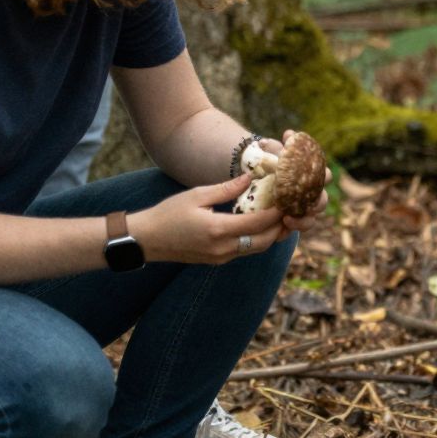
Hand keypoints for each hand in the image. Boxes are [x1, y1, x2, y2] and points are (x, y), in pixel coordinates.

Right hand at [132, 174, 286, 263]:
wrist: (146, 240)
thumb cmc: (168, 213)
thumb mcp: (197, 195)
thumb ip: (226, 188)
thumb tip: (251, 177)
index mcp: (217, 230)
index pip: (258, 223)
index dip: (276, 211)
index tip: (288, 198)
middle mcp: (222, 248)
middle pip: (264, 241)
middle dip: (280, 226)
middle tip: (290, 208)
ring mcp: (220, 258)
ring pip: (256, 249)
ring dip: (270, 234)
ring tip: (280, 215)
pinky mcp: (216, 260)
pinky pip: (244, 250)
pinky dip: (257, 239)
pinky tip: (259, 224)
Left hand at [252, 128, 333, 236]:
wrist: (256, 180)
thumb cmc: (270, 164)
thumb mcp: (272, 153)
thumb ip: (277, 146)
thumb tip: (281, 136)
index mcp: (313, 176)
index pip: (326, 176)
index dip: (324, 176)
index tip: (318, 175)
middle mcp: (313, 194)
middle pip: (323, 201)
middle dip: (316, 203)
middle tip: (306, 203)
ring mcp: (304, 209)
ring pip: (312, 219)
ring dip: (303, 220)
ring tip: (288, 219)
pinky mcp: (293, 221)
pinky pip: (298, 229)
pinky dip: (291, 228)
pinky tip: (281, 225)